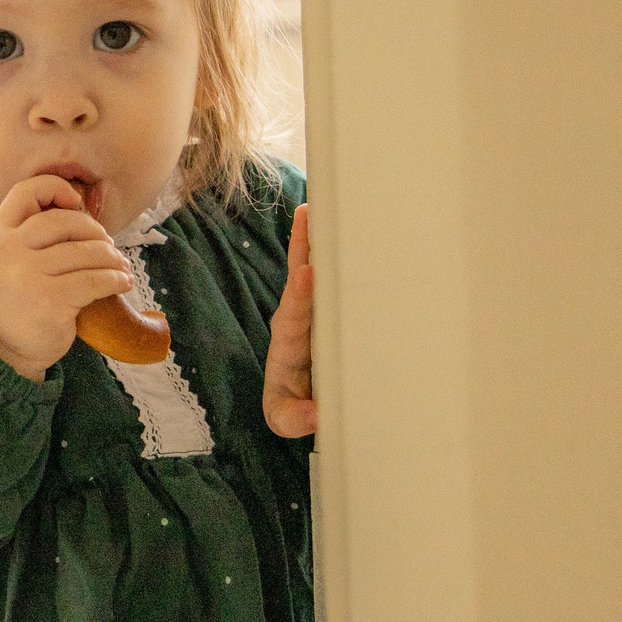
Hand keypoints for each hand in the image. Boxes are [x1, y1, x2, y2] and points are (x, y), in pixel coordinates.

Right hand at [0, 176, 136, 380]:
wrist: (3, 348)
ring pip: (85, 253)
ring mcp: (30, 276)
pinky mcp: (51, 302)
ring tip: (121, 266)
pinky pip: (95, 281)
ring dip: (112, 258)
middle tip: (108, 246)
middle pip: (65, 221)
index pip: (23, 194)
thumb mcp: (10, 261)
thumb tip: (84, 218)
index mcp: (2, 237)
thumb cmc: (16, 300)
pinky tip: (122, 282)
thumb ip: (32, 238)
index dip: (53, 187)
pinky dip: (115, 279)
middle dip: (95, 231)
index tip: (75, 201)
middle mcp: (12, 252)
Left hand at [263, 203, 316, 437]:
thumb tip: (314, 415)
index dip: (300, 296)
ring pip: (313, 266)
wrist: (302, 397)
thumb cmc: (294, 405)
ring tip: (319, 203)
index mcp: (288, 343)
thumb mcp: (285, 417)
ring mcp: (313, 308)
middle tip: (309, 215)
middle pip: (301, 278)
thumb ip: (291, 418)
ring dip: (316, 236)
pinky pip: (326, 270)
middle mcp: (298, 317)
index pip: (293, 317)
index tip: (306, 273)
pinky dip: (328, 246)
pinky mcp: (327, 304)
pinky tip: (337, 217)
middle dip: (304, 247)